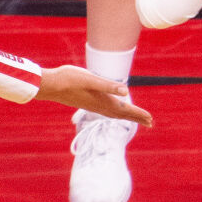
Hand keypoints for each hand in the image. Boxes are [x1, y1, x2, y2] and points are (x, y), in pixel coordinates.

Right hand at [34, 66, 151, 125]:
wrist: (50, 85)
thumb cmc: (69, 79)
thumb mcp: (90, 78)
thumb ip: (108, 85)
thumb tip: (126, 92)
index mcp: (103, 101)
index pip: (125, 110)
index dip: (138, 114)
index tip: (151, 119)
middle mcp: (99, 106)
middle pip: (122, 115)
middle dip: (136, 118)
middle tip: (150, 123)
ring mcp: (92, 105)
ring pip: (114, 114)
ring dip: (126, 116)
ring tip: (136, 118)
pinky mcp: (86, 103)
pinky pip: (106, 111)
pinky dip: (115, 113)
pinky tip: (113, 110)